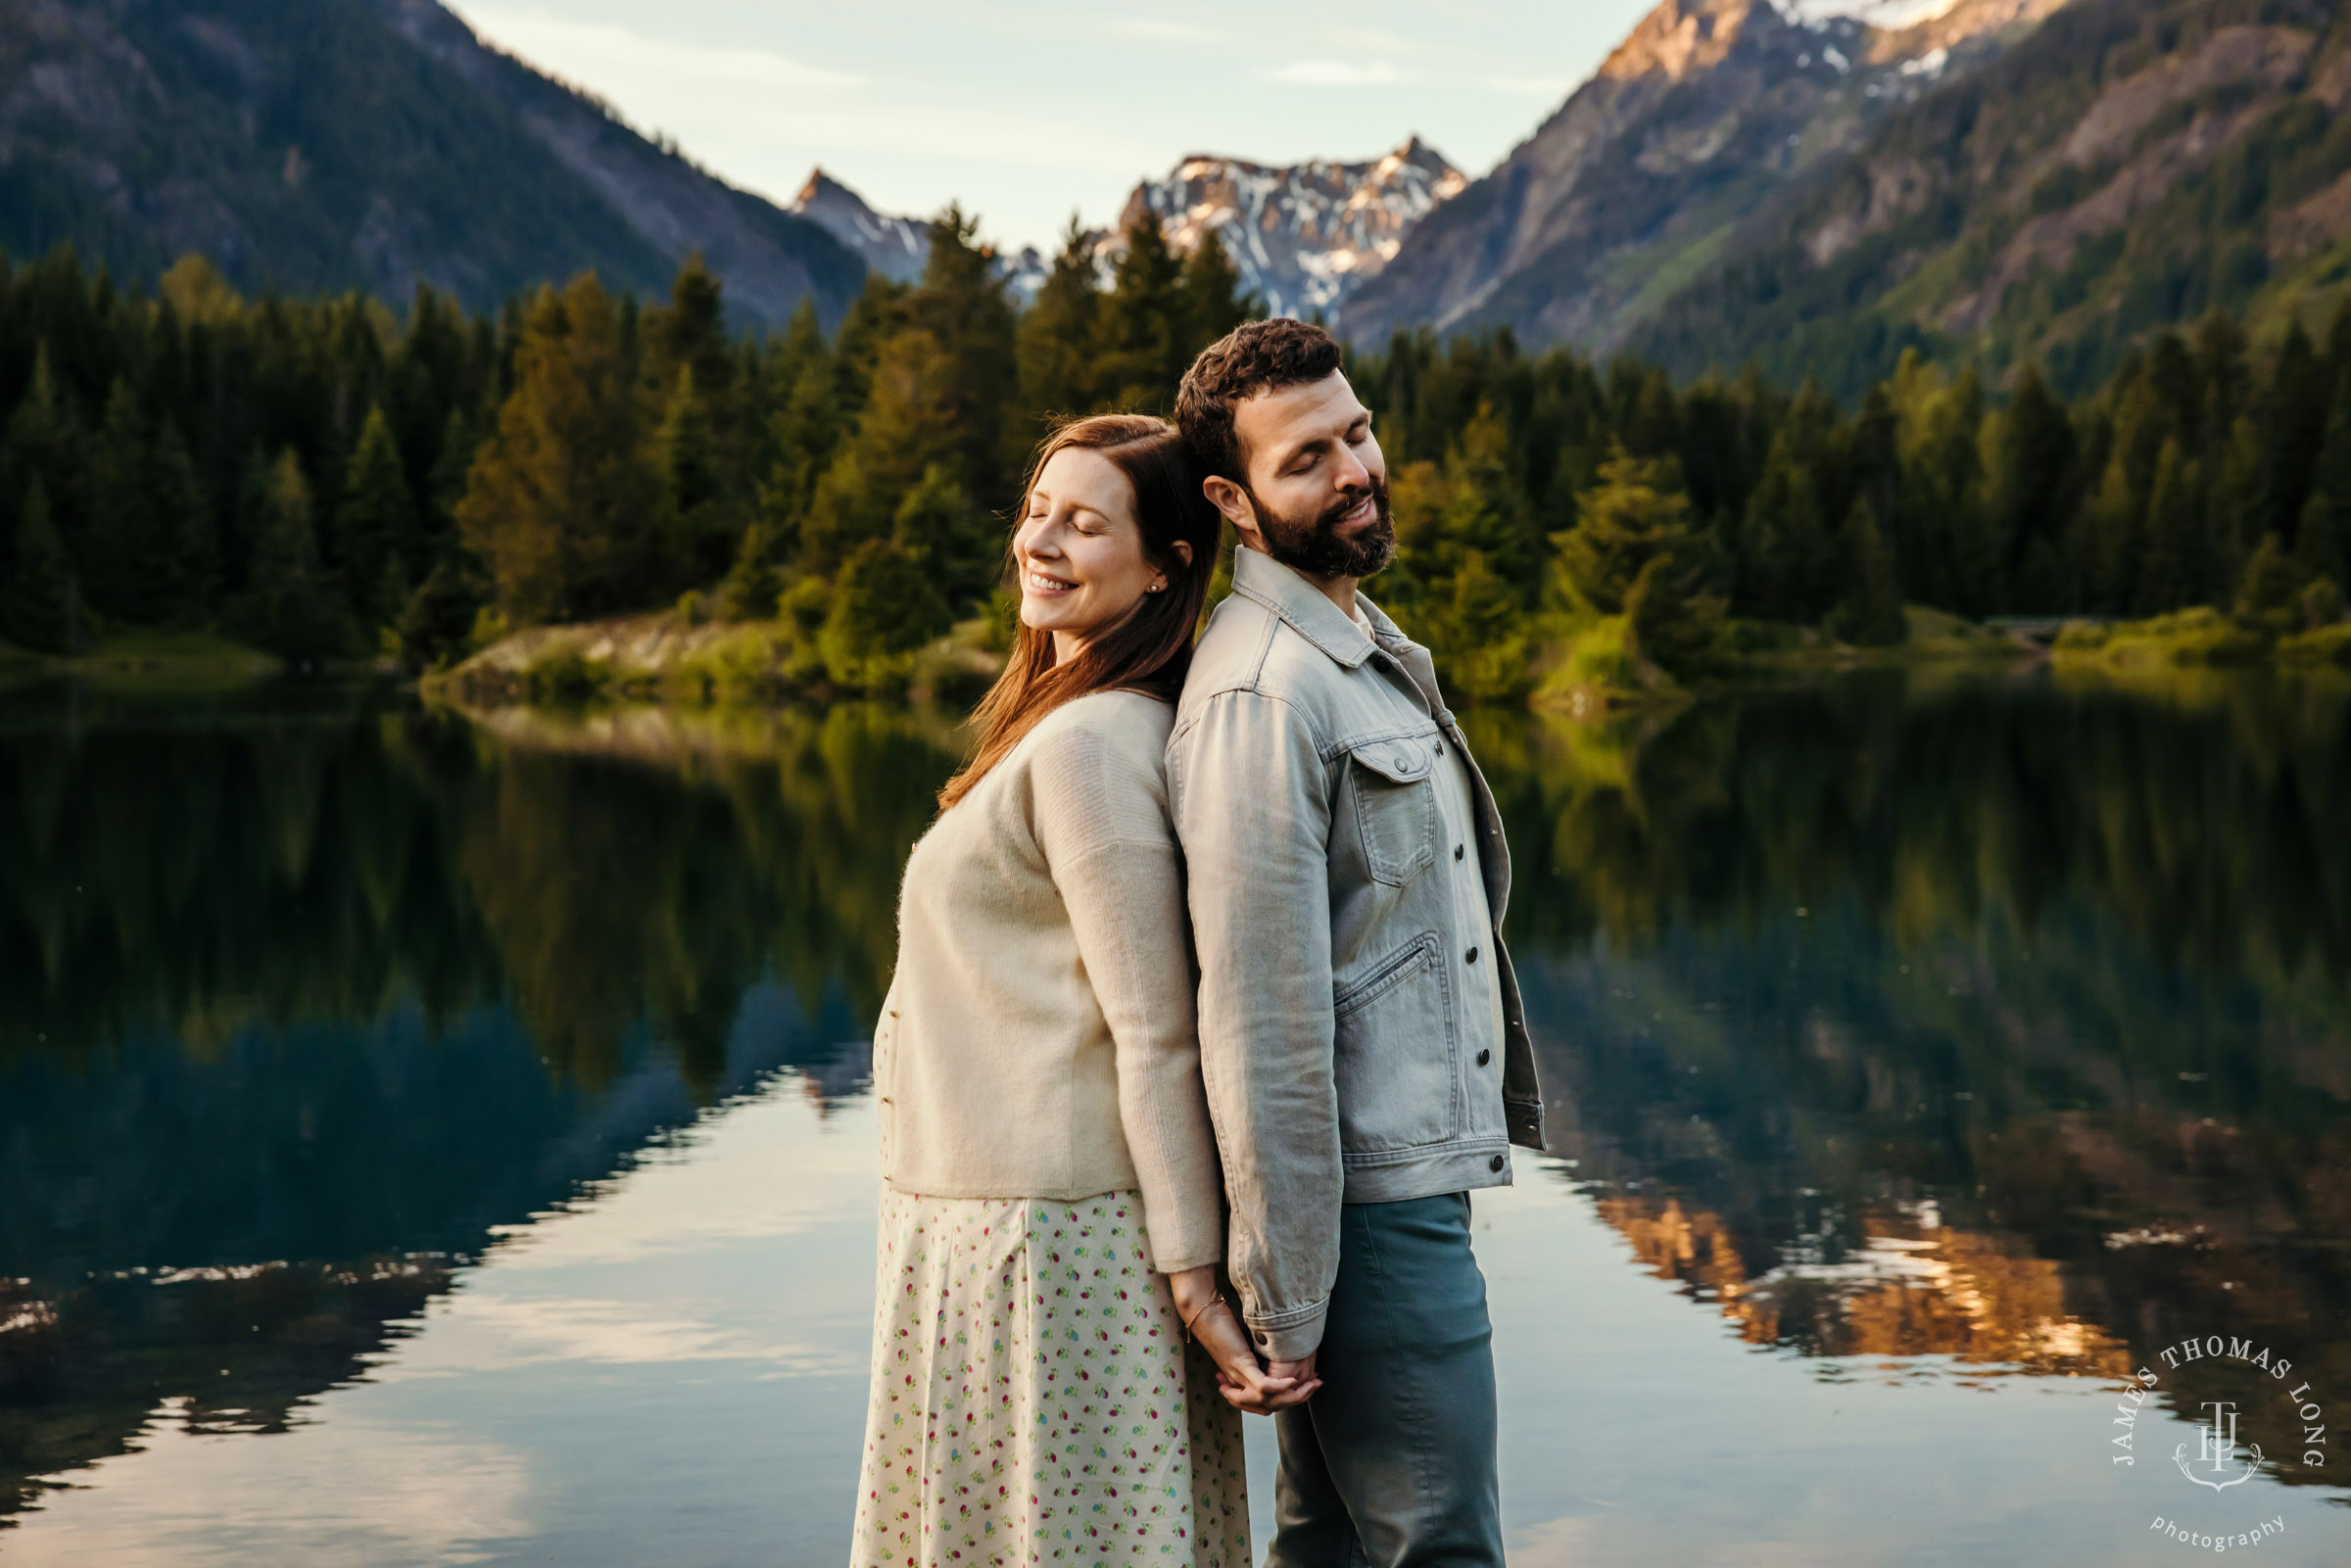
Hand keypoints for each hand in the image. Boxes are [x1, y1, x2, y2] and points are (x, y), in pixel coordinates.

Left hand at [1167, 1267, 1320, 1414]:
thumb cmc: (1220, 1323)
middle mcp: (1239, 1381)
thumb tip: (1274, 1348)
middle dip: (1295, 1399)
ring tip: (1309, 1386)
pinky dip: (1279, 1387)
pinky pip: (1262, 1385)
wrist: (1203, 1312)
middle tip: (1314, 1388)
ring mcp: (1240, 1374)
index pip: (1264, 1402)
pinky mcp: (1239, 1364)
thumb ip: (1255, 1350)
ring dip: (1292, 1395)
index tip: (1306, 1386)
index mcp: (1239, 1378)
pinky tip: (1293, 1382)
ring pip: (1267, 1401)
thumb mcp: (1242, 1340)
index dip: (1287, 1398)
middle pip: (1268, 1406)